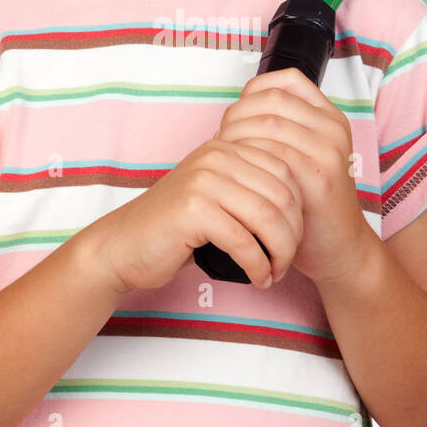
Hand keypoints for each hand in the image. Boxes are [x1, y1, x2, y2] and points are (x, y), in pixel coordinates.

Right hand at [83, 133, 304, 296]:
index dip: (299, 210)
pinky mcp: (193, 210)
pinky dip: (258, 265)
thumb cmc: (174, 229)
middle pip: (282, 194)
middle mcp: (216, 156)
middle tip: (286, 262)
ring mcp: (203, 181)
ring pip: (267, 217)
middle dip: (293, 235)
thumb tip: (302, 203)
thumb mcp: (216, 196)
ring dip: (280, 253)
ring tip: (275, 272)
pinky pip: (244, 241)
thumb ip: (250, 189)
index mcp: (226, 147)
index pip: (286, 171)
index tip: (295, 240)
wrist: (123, 246)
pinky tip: (258, 278)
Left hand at [212, 67, 373, 285]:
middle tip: (223, 140)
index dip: (253, 92)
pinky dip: (248, 160)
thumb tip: (235, 114)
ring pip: (269, 124)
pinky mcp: (320, 178)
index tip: (237, 115)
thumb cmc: (311, 204)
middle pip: (272, 100)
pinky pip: (273, 155)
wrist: (340, 248)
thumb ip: (279, 132)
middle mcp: (333, 128)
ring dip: (238, 138)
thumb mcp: (301, 157)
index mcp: (329, 117)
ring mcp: (330, 151)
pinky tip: (239, 174)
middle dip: (238, 116)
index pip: (286, 80)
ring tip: (227, 157)